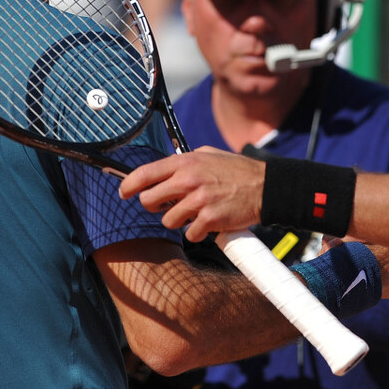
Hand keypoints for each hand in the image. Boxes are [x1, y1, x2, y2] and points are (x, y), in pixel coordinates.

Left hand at [119, 147, 264, 241]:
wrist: (265, 187)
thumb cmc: (236, 171)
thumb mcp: (208, 155)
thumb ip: (184, 162)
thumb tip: (161, 170)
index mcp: (185, 163)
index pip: (144, 173)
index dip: (128, 185)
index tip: (123, 192)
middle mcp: (188, 180)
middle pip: (149, 201)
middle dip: (155, 206)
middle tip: (168, 205)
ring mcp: (198, 201)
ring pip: (168, 221)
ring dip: (179, 220)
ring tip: (196, 212)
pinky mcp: (209, 220)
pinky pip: (189, 234)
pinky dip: (197, 231)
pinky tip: (209, 221)